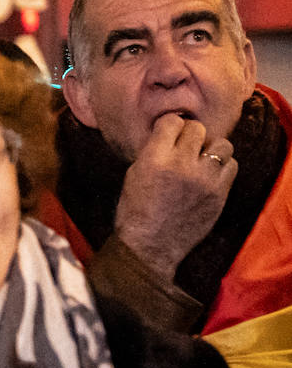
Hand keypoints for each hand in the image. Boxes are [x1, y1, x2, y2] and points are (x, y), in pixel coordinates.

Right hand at [113, 113, 236, 279]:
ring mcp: (203, 179)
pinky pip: (232, 165)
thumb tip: (170, 134)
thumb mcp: (134, 175)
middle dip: (191, 136)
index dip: (171, 126)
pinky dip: (222, 167)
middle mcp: (180, 165)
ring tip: (202, 160)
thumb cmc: (136, 211)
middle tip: (186, 147)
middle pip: (197, 128)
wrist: (150, 246)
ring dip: (211, 149)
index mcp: (154, 159)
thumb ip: (154, 151)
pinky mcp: (219, 193)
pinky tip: (210, 175)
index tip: (170, 133)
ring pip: (222, 144)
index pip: (172, 122)